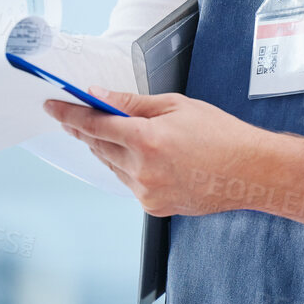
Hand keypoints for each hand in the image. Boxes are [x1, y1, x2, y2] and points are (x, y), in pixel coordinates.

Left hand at [45, 90, 303, 226]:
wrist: (250, 172)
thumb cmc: (221, 135)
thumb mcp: (177, 106)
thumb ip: (133, 104)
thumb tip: (101, 97)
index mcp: (147, 139)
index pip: (94, 124)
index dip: (69, 114)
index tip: (53, 106)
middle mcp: (142, 169)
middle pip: (98, 146)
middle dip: (87, 129)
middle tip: (80, 115)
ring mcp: (146, 192)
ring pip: (112, 166)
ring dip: (110, 149)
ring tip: (128, 135)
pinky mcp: (153, 207)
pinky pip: (129, 182)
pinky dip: (130, 167)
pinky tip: (148, 157)